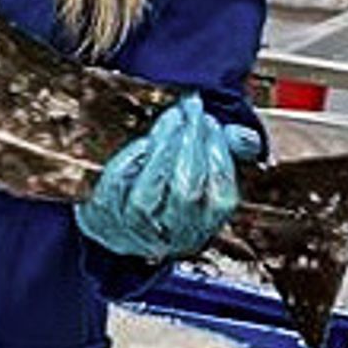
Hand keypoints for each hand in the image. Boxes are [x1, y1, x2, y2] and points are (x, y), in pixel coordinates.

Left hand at [75, 94, 262, 259]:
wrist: (118, 222)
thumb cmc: (169, 186)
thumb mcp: (203, 172)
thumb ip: (229, 151)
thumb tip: (242, 135)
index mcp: (205, 227)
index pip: (221, 197)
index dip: (219, 155)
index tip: (212, 121)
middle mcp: (172, 238)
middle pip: (185, 193)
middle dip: (191, 144)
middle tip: (191, 110)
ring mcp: (135, 232)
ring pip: (147, 196)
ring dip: (161, 150)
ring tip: (171, 118)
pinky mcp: (105, 218)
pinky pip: (116, 188)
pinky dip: (130, 160)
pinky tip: (143, 141)